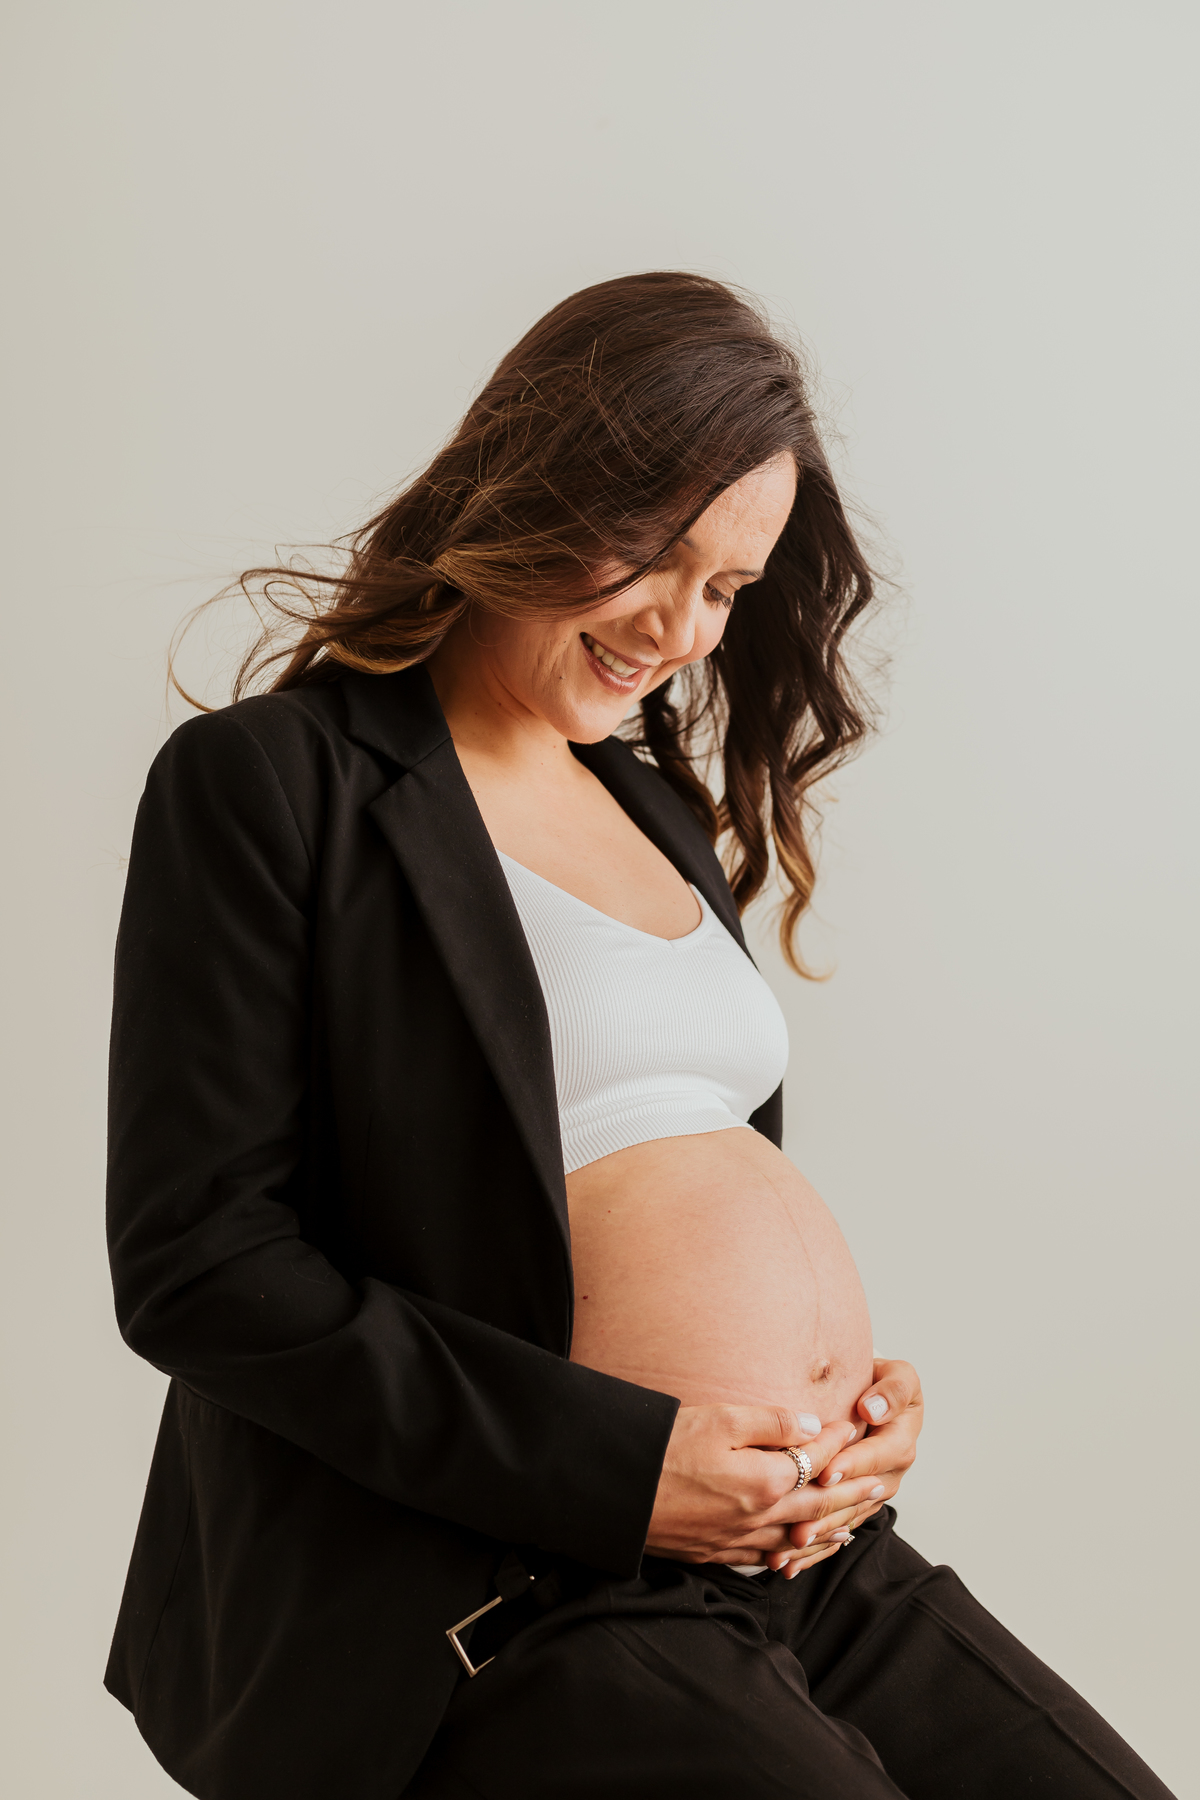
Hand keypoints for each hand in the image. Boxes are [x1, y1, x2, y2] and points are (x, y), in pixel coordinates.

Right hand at [645, 1405, 891, 1568]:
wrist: (617, 1492)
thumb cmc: (664, 1448)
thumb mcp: (720, 1420)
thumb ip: (771, 1423)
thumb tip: (812, 1425)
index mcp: (765, 1481)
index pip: (813, 1459)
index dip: (835, 1440)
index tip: (852, 1426)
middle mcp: (758, 1517)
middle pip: (816, 1505)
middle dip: (850, 1493)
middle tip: (878, 1484)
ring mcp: (737, 1540)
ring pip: (797, 1538)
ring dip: (829, 1529)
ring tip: (852, 1525)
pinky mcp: (715, 1553)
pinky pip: (766, 1557)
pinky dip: (791, 1553)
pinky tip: (795, 1552)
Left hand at [768, 1357, 924, 1574]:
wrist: (869, 1394)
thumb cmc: (876, 1378)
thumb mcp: (897, 1375)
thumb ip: (893, 1390)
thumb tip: (874, 1409)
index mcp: (903, 1436)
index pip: (881, 1454)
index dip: (855, 1463)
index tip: (827, 1472)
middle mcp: (892, 1469)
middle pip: (862, 1497)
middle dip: (830, 1513)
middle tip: (801, 1527)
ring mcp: (875, 1490)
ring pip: (848, 1517)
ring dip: (820, 1535)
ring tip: (789, 1548)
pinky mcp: (858, 1504)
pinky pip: (839, 1529)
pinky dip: (815, 1547)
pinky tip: (790, 1563)